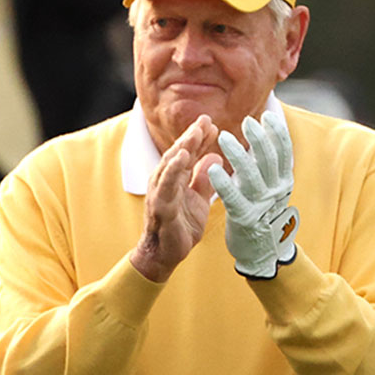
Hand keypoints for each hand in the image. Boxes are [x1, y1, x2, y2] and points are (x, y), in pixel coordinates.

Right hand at [129, 115, 221, 281]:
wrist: (165, 254)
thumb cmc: (180, 227)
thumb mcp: (199, 199)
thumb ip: (205, 178)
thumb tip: (215, 157)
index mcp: (174, 180)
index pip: (187, 155)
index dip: (198, 139)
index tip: (212, 124)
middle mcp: (164, 182)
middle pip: (177, 154)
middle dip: (191, 137)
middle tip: (205, 120)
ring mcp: (160, 193)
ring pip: (170, 166)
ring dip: (182, 147)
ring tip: (194, 133)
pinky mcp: (160, 206)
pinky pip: (166, 185)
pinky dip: (173, 170)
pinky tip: (182, 157)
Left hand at [207, 112, 297, 278]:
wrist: (260, 252)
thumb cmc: (260, 214)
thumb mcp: (269, 188)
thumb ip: (266, 167)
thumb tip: (264, 139)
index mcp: (283, 182)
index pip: (283, 153)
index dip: (277, 133)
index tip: (266, 115)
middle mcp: (276, 192)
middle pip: (269, 160)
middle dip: (259, 138)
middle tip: (247, 121)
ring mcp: (261, 205)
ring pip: (251, 175)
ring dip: (238, 154)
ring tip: (223, 137)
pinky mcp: (244, 218)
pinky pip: (233, 198)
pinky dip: (223, 182)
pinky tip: (213, 168)